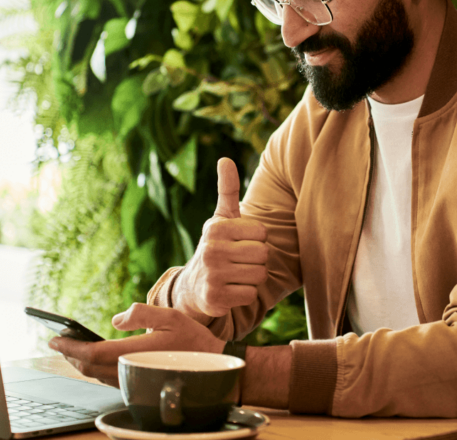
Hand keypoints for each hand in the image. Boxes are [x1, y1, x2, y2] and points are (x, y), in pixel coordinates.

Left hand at [48, 303, 223, 386]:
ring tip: (72, 348)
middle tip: (58, 341)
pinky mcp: (138, 385)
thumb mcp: (170, 316)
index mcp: (135, 353)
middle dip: (71, 355)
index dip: (70, 347)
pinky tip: (94, 359)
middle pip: (89, 367)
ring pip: (97, 375)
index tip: (54, 339)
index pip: (92, 353)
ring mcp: (133, 380)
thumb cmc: (193, 341)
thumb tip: (116, 319)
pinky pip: (108, 379)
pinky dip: (95, 369)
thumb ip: (141, 314)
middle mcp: (130, 371)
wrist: (213, 368)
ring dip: (81, 362)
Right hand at [175, 158, 268, 322]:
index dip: (257, 240)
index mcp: (216, 227)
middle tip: (239, 261)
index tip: (240, 243)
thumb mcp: (221, 218)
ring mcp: (212, 274)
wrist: (193, 287)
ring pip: (259, 275)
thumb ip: (228, 190)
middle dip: (257, 260)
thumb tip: (225, 158)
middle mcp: (211, 249)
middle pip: (263, 254)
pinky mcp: (215, 297)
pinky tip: (231, 290)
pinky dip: (244, 295)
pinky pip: (250, 295)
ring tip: (236, 275)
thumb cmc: (216, 247)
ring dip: (252, 278)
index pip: (262, 233)